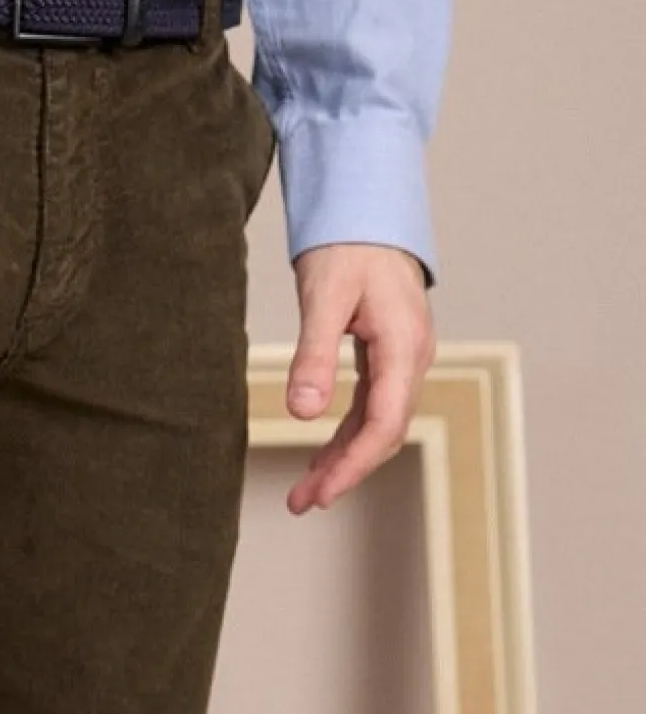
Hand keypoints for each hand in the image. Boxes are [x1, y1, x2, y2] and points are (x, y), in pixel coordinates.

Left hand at [283, 244, 435, 514]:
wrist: (367, 209)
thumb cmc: (348, 245)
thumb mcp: (323, 298)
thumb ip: (312, 354)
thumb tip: (303, 413)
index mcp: (403, 345)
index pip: (384, 422)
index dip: (354, 465)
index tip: (321, 494)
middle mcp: (411, 358)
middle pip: (384, 433)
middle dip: (345, 472)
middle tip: (302, 504)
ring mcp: (403, 359)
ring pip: (377, 425)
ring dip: (344, 460)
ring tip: (304, 494)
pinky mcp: (387, 357)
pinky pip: (370, 409)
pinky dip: (345, 436)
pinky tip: (320, 457)